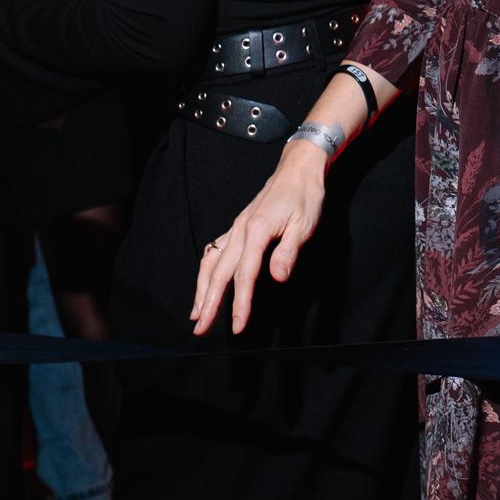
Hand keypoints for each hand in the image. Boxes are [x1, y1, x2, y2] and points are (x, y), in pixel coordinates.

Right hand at [191, 140, 328, 334]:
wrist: (298, 169)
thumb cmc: (304, 196)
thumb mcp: (304, 224)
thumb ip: (288, 251)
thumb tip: (277, 278)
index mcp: (256, 231)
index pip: (245, 275)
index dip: (240, 303)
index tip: (237, 326)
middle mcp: (240, 230)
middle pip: (219, 273)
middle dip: (208, 302)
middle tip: (200, 329)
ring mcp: (237, 228)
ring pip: (211, 262)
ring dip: (201, 289)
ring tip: (196, 313)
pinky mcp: (239, 227)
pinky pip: (216, 250)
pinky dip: (207, 270)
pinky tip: (205, 281)